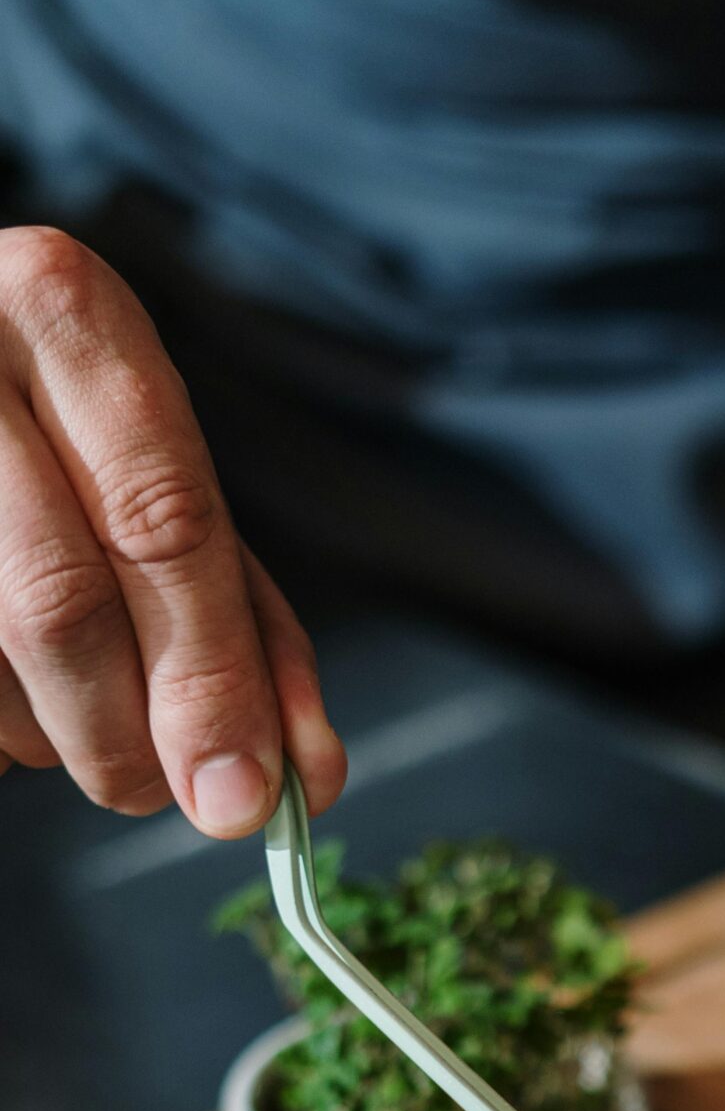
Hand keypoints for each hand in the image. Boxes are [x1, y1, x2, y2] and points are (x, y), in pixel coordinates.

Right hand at [0, 227, 344, 833]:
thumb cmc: (56, 435)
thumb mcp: (162, 482)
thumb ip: (242, 618)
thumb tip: (308, 770)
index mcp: (67, 312)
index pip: (162, 518)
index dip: (210, 675)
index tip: (248, 794)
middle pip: (60, 602)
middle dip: (131, 737)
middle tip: (175, 798)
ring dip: (56, 732)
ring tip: (76, 704)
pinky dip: (2, 725)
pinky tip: (15, 686)